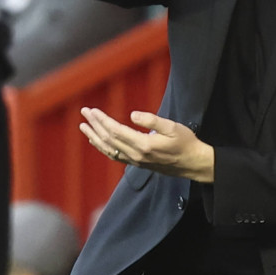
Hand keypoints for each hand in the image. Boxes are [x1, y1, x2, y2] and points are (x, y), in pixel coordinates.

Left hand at [80, 108, 213, 182]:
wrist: (192, 163)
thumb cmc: (185, 142)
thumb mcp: (173, 127)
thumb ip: (152, 120)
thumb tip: (132, 115)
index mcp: (144, 145)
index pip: (116, 131)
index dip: (102, 120)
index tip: (93, 110)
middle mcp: (136, 155)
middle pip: (109, 139)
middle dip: (95, 125)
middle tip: (84, 112)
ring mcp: (135, 161)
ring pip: (109, 149)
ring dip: (94, 136)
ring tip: (83, 126)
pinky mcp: (136, 163)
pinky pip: (114, 155)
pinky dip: (102, 147)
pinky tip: (97, 140)